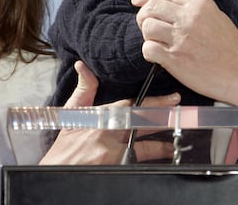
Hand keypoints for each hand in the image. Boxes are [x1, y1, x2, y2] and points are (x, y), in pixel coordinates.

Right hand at [39, 61, 177, 164]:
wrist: (55, 172)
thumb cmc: (64, 147)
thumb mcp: (70, 116)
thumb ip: (84, 91)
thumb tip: (83, 66)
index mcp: (100, 118)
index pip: (132, 107)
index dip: (154, 103)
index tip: (173, 99)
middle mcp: (108, 135)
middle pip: (142, 126)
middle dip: (164, 120)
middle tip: (182, 116)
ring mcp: (112, 155)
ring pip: (143, 149)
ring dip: (160, 147)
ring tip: (174, 144)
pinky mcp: (113, 168)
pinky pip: (135, 163)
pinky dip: (146, 160)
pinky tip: (159, 159)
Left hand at [132, 0, 237, 105]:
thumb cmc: (229, 46)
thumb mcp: (215, 15)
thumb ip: (192, 6)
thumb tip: (167, 2)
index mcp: (199, 5)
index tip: (138, 0)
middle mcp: (189, 18)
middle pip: (151, 7)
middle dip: (143, 14)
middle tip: (146, 23)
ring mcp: (181, 38)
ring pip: (147, 26)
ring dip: (147, 34)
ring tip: (156, 40)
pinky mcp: (175, 58)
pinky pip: (148, 48)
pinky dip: (149, 51)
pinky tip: (157, 54)